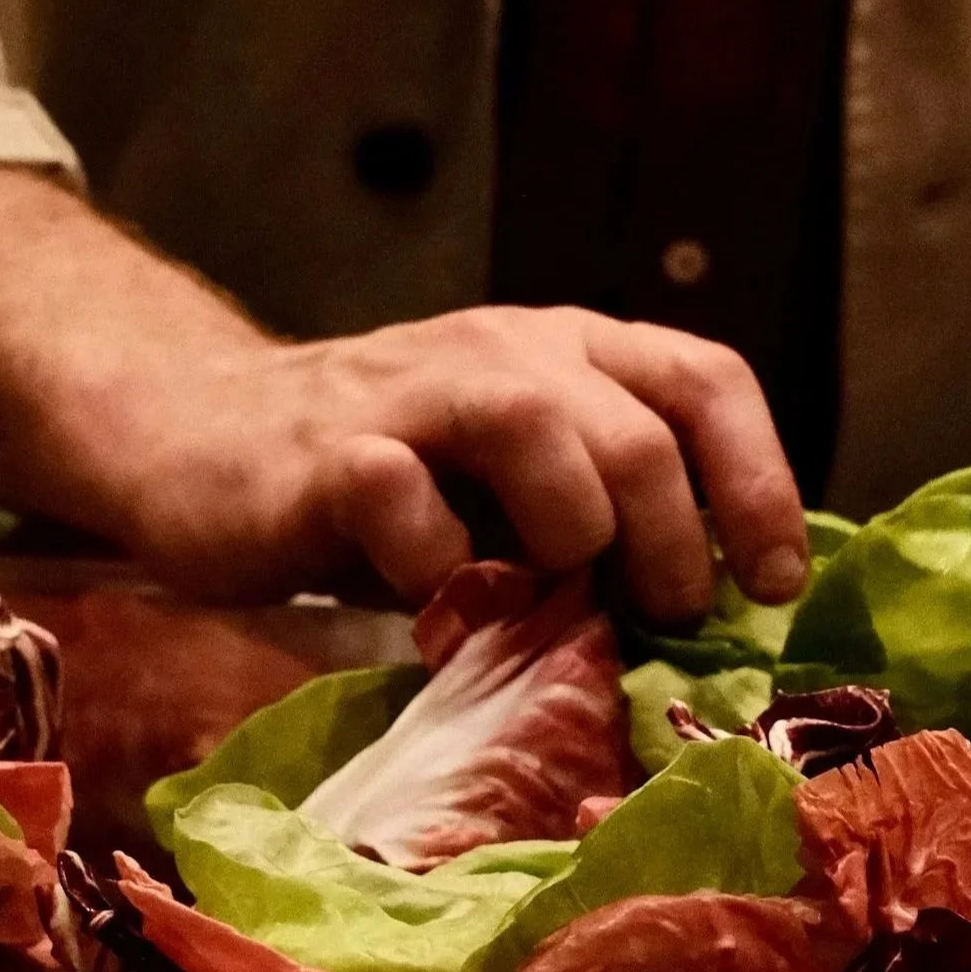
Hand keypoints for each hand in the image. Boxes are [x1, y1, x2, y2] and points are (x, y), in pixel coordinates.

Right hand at [0, 167, 807, 619]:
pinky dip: (440, 573)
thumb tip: (719, 611)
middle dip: (670, 546)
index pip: (704, 380)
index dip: (759, 483)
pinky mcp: (326, 456)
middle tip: (655, 620)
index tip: (771, 584)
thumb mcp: (506, 477)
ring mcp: (412, 396)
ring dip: (571, 541)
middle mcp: (501, 352)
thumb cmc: (380, 476)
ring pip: (542, 434)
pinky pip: (409, 507)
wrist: (199, 435)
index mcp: (565, 350)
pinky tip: (434, 605)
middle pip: (636, 431)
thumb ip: (597, 514)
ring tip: (550, 600)